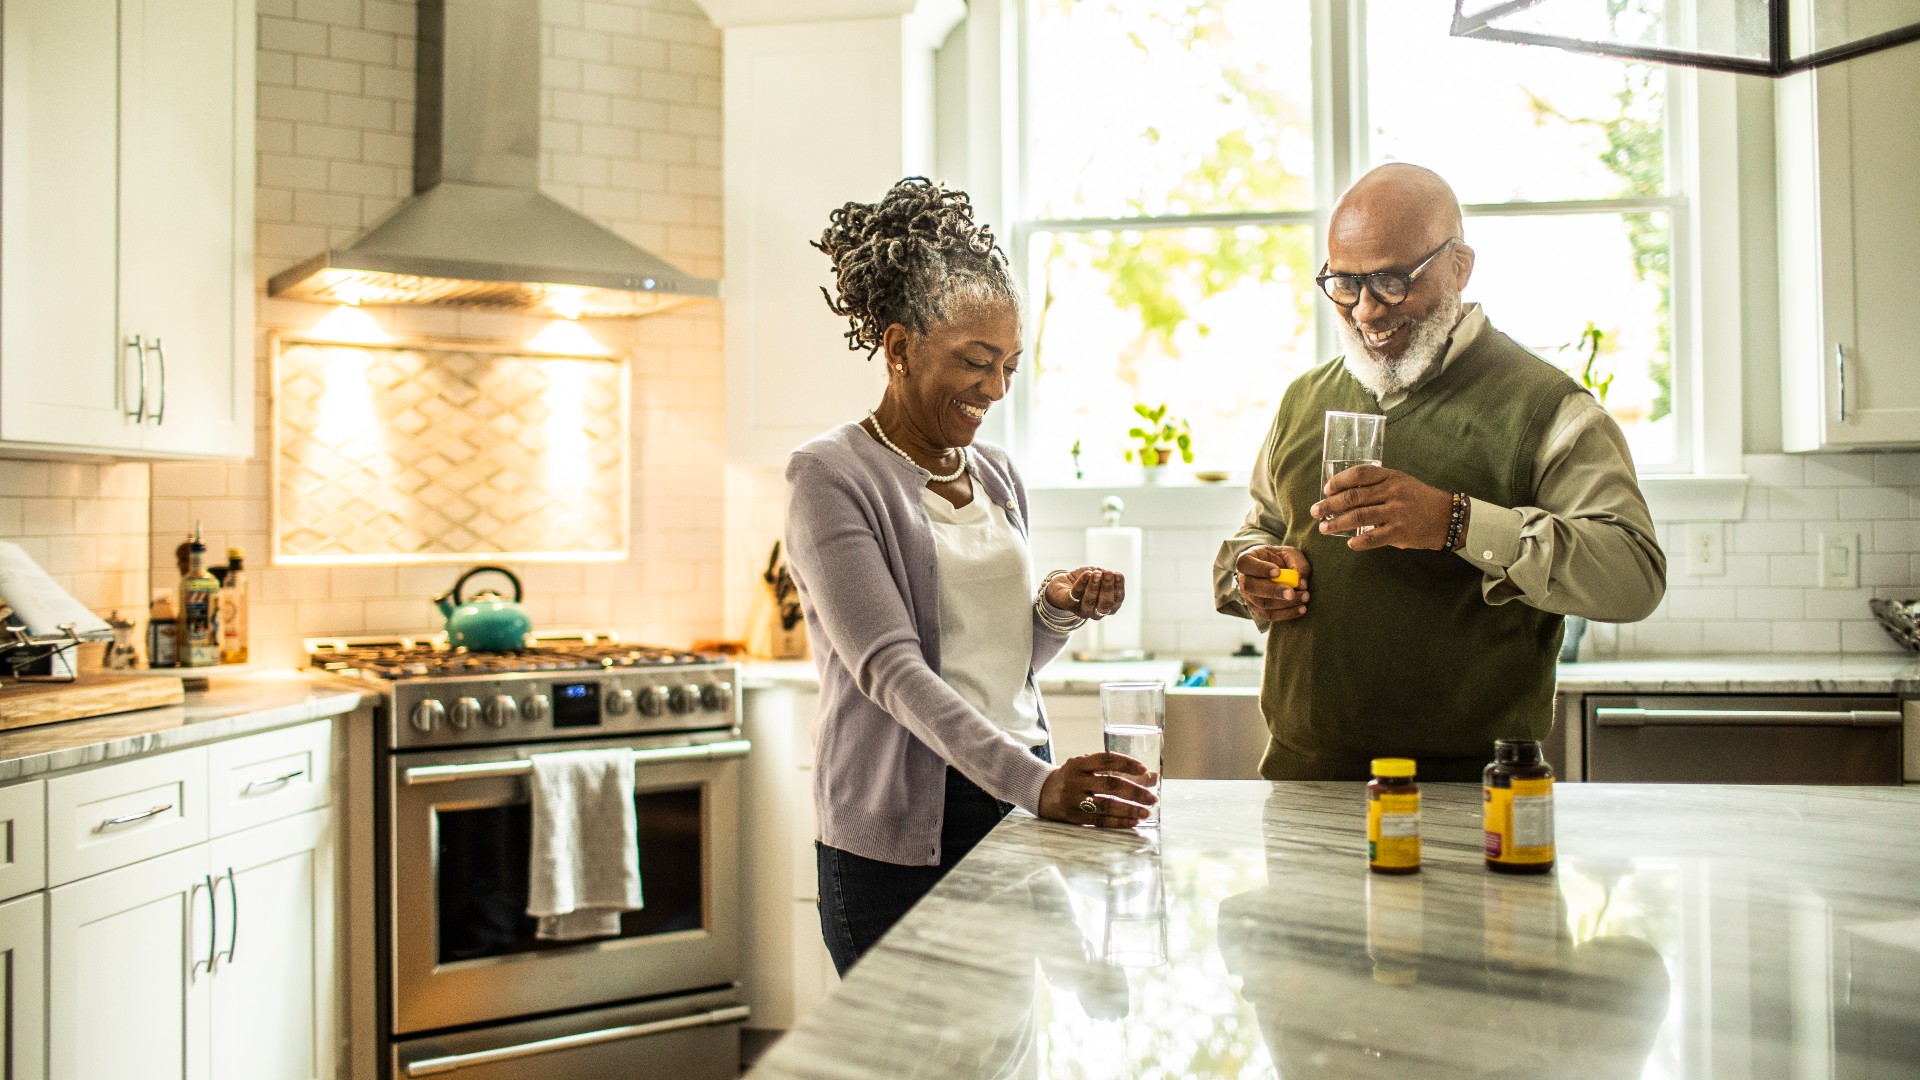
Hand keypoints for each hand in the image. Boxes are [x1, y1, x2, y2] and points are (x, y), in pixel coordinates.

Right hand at [1038, 752, 1156, 827]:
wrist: (1040, 792)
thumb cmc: (1073, 778)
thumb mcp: (1089, 768)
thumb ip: (1118, 770)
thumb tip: (1152, 777)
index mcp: (1078, 764)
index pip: (1106, 760)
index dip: (1126, 764)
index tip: (1144, 770)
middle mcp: (1075, 780)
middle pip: (1109, 784)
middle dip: (1134, 791)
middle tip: (1152, 798)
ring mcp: (1073, 800)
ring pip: (1105, 805)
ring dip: (1129, 810)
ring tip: (1146, 812)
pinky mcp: (1073, 817)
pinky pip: (1099, 821)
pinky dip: (1118, 822)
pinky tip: (1133, 822)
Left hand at [1044, 566, 1125, 619]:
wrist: (1065, 581)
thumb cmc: (1087, 579)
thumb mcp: (1100, 576)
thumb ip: (1107, 576)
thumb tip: (1113, 575)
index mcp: (1108, 607)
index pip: (1117, 601)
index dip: (1119, 588)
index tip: (1118, 574)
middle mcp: (1096, 612)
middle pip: (1104, 605)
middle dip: (1107, 588)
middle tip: (1108, 573)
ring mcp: (1081, 610)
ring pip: (1090, 601)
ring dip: (1094, 586)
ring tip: (1097, 573)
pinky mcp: (1068, 604)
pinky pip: (1076, 595)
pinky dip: (1082, 584)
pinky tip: (1087, 574)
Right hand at [1234, 545, 1310, 622]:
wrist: (1278, 571)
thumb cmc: (1282, 559)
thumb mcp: (1290, 554)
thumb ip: (1296, 564)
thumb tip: (1301, 583)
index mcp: (1247, 560)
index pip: (1245, 564)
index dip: (1260, 569)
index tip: (1278, 572)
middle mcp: (1244, 579)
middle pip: (1252, 587)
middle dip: (1274, 591)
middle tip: (1292, 592)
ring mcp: (1249, 596)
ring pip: (1262, 603)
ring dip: (1285, 603)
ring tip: (1304, 597)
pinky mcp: (1258, 609)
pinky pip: (1269, 615)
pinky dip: (1286, 614)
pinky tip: (1301, 609)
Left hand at [1310, 465, 1452, 551]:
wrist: (1447, 517)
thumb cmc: (1419, 499)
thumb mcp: (1401, 483)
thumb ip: (1377, 485)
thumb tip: (1343, 494)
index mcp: (1391, 477)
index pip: (1360, 474)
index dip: (1340, 481)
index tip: (1327, 489)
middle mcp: (1393, 492)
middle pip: (1353, 496)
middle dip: (1330, 504)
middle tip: (1315, 511)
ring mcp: (1396, 512)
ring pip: (1358, 517)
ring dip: (1337, 523)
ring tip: (1324, 528)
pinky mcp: (1400, 532)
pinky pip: (1372, 538)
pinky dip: (1358, 542)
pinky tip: (1349, 543)